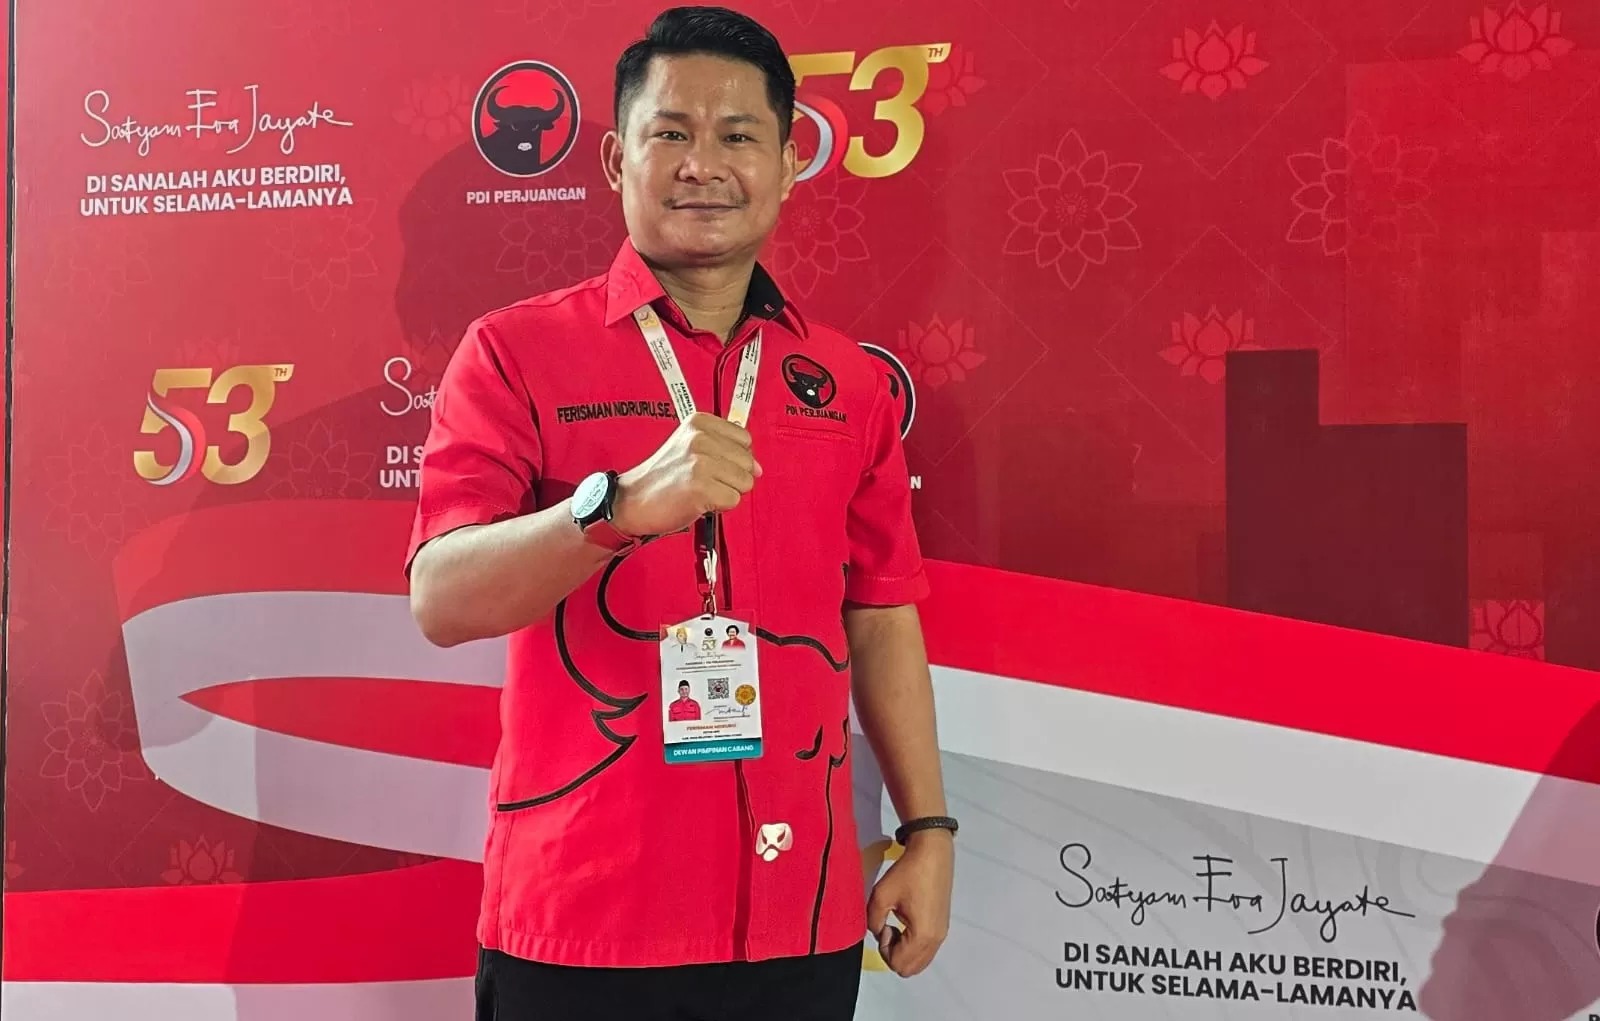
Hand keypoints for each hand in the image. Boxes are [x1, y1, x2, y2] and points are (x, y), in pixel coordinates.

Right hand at [612, 413, 761, 536]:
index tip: (715, 465)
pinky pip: (733, 500)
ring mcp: (701, 462)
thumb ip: (724, 449)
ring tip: (701, 490)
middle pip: (748, 461)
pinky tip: (699, 501)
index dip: (734, 458)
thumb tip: (758, 468)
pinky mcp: (702, 488)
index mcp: (699, 422)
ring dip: (726, 492)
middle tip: (705, 481)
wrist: (632, 501)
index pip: (744, 438)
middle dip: (732, 477)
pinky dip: (719, 507)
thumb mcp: (689, 447)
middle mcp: (700, 439)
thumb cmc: (661, 478)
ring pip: (744, 482)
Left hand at [867, 831, 953, 977]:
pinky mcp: (943, 926)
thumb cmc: (907, 873)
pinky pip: (926, 950)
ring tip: (896, 925)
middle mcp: (936, 940)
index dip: (884, 948)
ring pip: (919, 962)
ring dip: (903, 950)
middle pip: (910, 969)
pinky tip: (906, 921)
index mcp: (922, 935)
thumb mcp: (881, 896)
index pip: (898, 964)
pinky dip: (913, 945)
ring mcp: (942, 934)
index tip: (884, 925)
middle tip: (888, 928)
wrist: (932, 853)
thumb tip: (878, 932)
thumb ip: (873, 922)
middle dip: (893, 954)